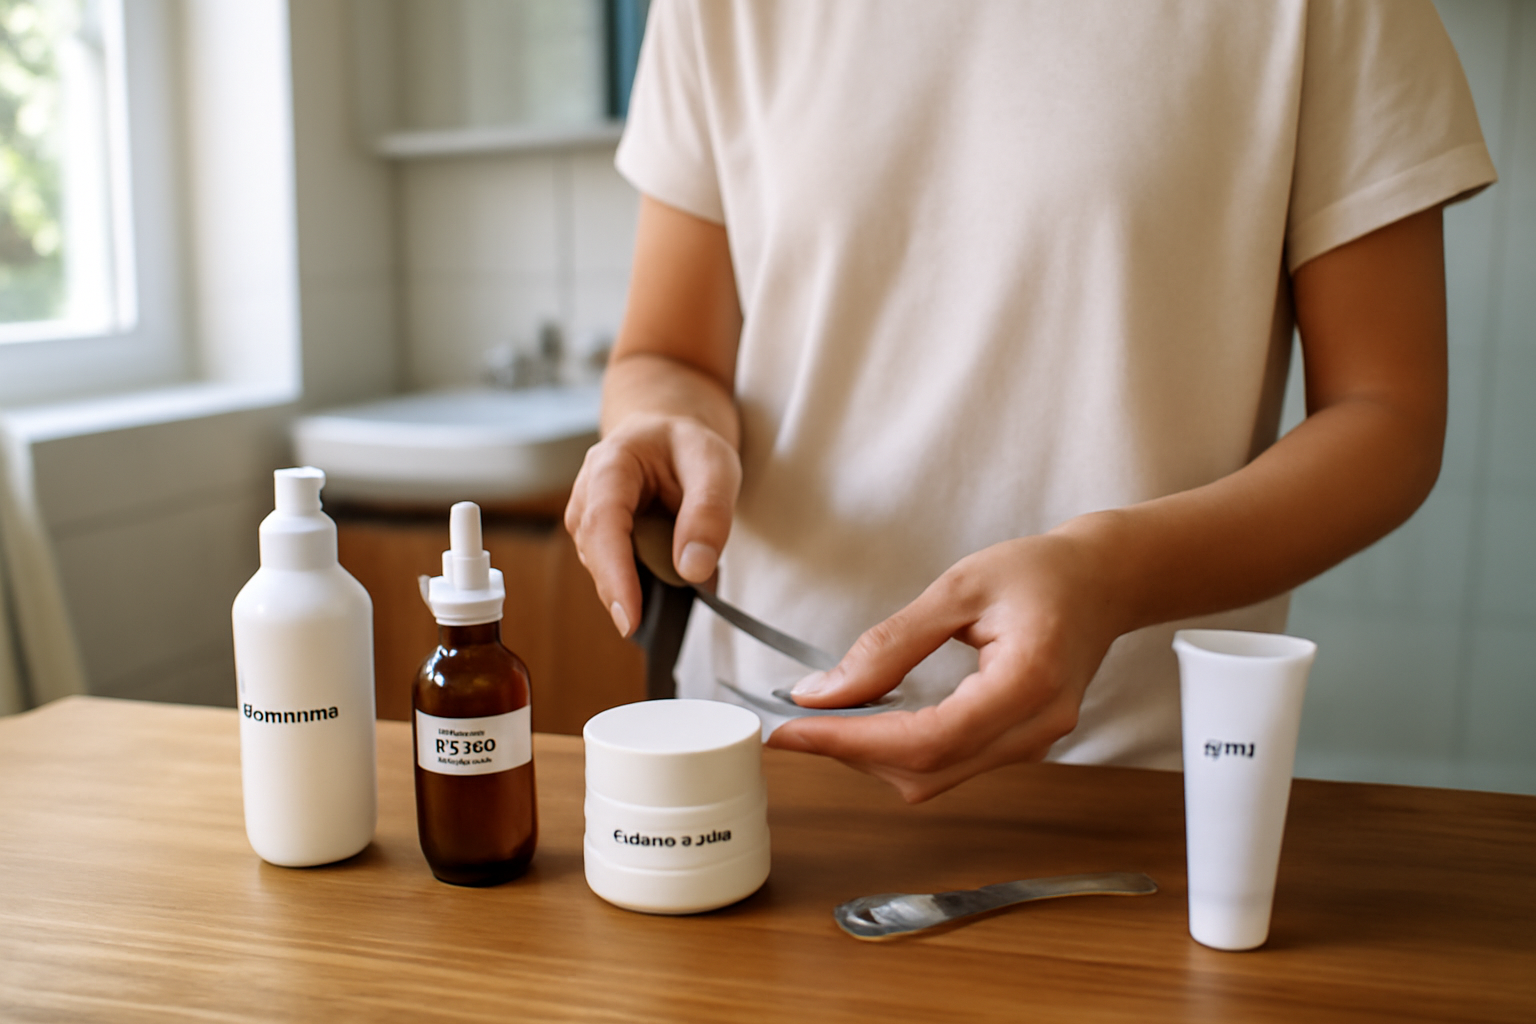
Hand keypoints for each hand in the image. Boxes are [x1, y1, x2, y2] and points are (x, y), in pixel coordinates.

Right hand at [564, 410, 740, 637]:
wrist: (669, 437)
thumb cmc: (688, 447)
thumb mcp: (715, 466)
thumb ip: (708, 512)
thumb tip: (693, 570)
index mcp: (611, 464)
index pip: (603, 523)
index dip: (614, 573)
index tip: (630, 616)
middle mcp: (587, 492)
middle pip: (595, 552)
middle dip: (621, 590)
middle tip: (650, 626)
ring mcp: (587, 518)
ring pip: (602, 566)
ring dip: (634, 586)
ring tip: (673, 591)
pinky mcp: (598, 540)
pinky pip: (614, 570)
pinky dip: (639, 583)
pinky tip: (666, 584)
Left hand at [765, 530, 1122, 802]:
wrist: (1105, 582)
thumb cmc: (1042, 574)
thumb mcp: (959, 587)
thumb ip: (891, 643)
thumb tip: (823, 692)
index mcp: (1028, 683)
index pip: (928, 740)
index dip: (852, 743)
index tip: (791, 732)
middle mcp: (1035, 729)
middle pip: (927, 771)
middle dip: (852, 752)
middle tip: (793, 724)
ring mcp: (1032, 745)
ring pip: (935, 778)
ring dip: (873, 756)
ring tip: (825, 720)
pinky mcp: (1019, 746)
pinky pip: (950, 766)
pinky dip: (901, 750)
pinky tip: (872, 720)